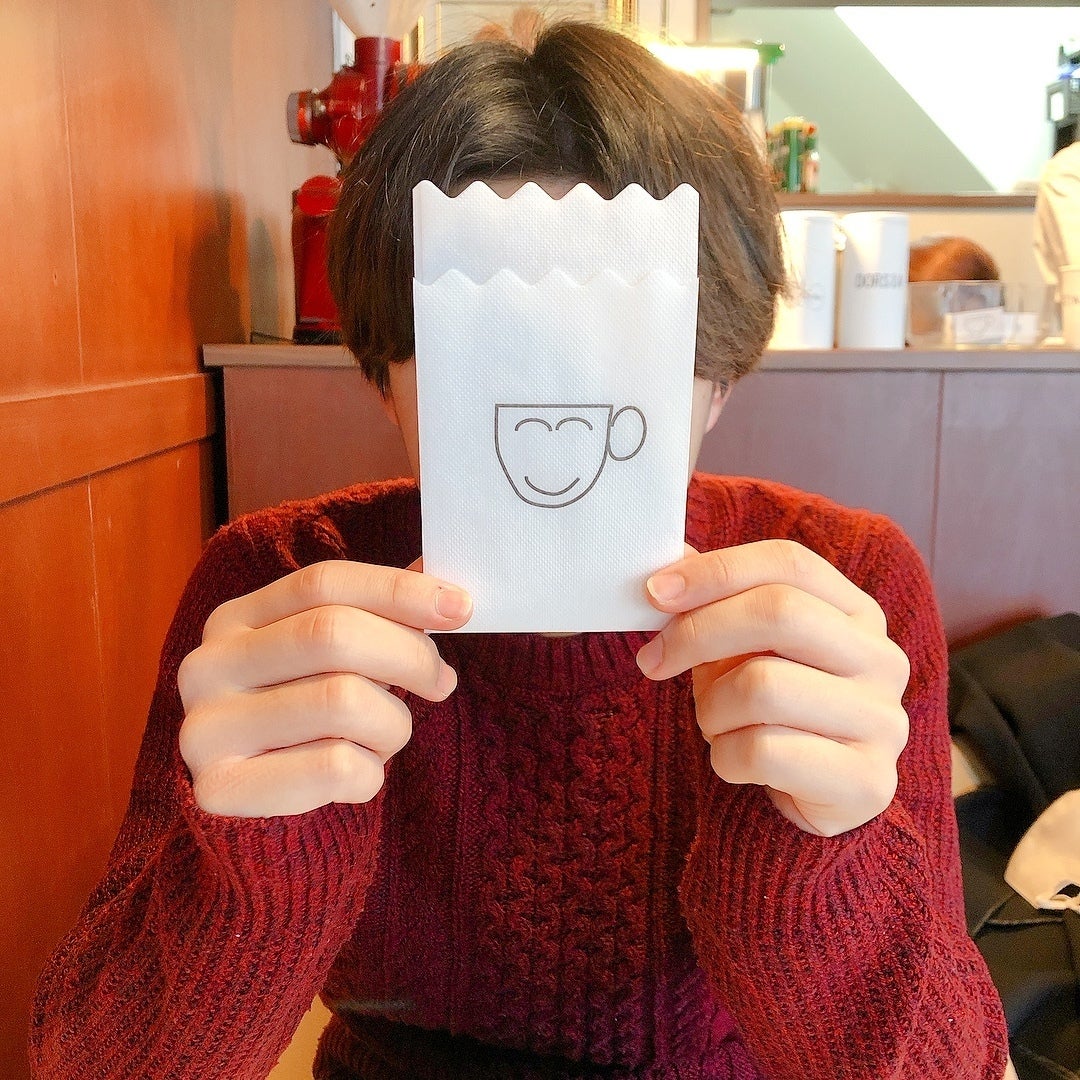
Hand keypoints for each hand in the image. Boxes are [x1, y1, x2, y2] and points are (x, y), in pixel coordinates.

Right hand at [178, 560, 471, 816]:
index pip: (323, 582)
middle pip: (332, 634)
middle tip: (441, 681)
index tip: (460, 607)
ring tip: (386, 737)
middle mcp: (206, 666)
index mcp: (235, 619)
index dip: (399, 590)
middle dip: (410, 655)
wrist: (260, 821)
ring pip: (343, 701)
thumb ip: (379, 618)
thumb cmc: (310, 725)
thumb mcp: (334, 662)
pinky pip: (334, 768)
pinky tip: (358, 775)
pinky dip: (370, 773)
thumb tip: (447, 594)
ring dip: (393, 723)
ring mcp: (204, 728)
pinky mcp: (218, 790)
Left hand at [636, 539, 909, 836]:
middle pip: (778, 612)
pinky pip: (763, 752)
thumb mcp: (742, 648)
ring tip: (714, 723)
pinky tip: (734, 762)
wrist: (811, 801)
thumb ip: (715, 600)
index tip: (654, 593)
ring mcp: (881, 721)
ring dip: (711, 708)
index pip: (788, 562)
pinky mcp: (867, 781)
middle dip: (697, 633)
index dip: (715, 570)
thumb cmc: (770, 713)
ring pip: (762, 686)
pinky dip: (725, 757)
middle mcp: (881, 659)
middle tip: (653, 660)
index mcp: (857, 612)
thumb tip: (672, 557)